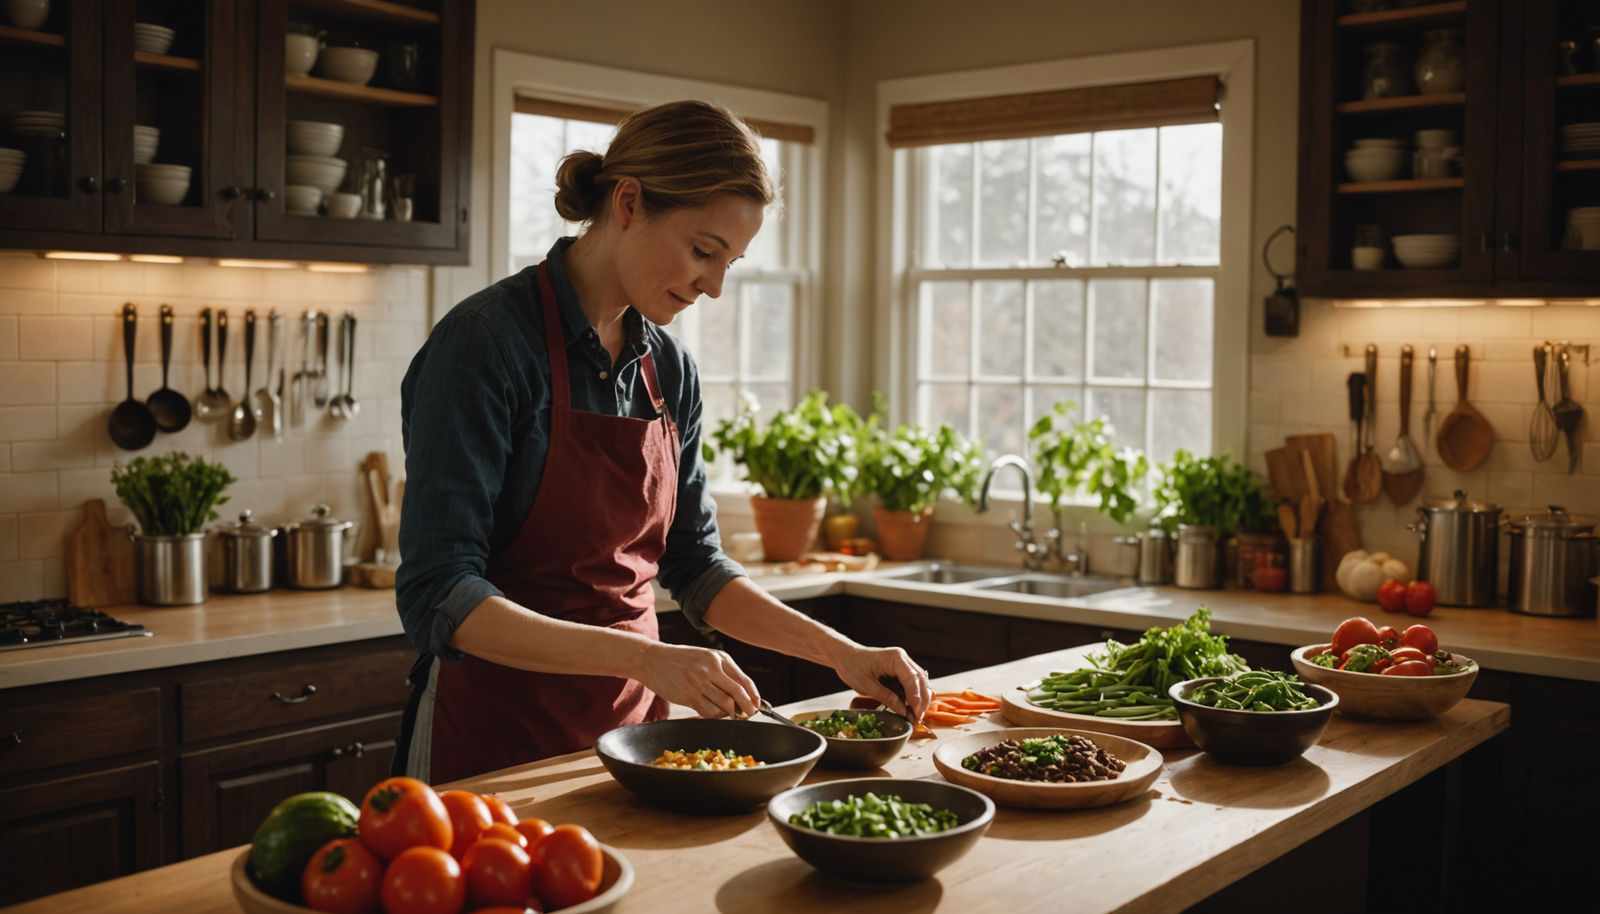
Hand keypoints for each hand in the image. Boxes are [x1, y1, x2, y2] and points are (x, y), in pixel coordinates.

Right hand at [637, 641, 760, 719]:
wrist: (652, 659)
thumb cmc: (680, 659)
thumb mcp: (704, 657)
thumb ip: (722, 671)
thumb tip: (742, 693)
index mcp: (718, 657)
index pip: (744, 680)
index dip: (753, 696)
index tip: (756, 705)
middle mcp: (710, 668)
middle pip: (737, 694)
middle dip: (747, 708)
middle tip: (749, 715)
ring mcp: (698, 682)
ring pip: (724, 705)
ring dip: (731, 714)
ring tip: (731, 715)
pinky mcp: (687, 695)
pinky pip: (709, 712)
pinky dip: (716, 716)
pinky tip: (715, 714)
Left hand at [831, 645, 929, 721]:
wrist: (846, 656)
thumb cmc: (852, 667)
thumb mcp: (866, 685)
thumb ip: (886, 697)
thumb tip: (903, 711)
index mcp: (895, 658)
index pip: (912, 679)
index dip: (916, 698)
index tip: (915, 714)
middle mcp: (903, 658)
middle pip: (921, 680)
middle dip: (921, 700)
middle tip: (917, 718)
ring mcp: (903, 663)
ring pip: (920, 682)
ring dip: (920, 699)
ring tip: (915, 715)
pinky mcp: (901, 670)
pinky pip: (913, 683)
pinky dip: (914, 695)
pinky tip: (911, 707)